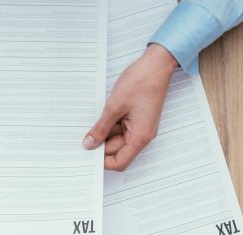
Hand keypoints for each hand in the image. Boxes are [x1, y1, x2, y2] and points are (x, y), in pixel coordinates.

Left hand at [83, 44, 177, 170]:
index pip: (120, 162)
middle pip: (117, 151)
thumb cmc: (141, 82)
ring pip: (117, 139)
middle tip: (85, 136)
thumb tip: (90, 143)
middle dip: (101, 145)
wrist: (156, 64)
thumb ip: (101, 128)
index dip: (103, 162)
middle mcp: (142, 136)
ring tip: (97, 119)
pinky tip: (104, 115)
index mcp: (140, 137)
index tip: (88, 155)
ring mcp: (140, 128)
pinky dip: (110, 125)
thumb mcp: (114, 106)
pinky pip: (121, 129)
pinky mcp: (137, 120)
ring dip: (105, 133)